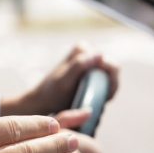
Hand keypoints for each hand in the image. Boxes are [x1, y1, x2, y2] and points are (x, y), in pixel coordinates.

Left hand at [1, 43, 119, 115]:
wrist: (41, 103)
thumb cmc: (51, 93)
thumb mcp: (63, 81)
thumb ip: (79, 65)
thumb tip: (100, 55)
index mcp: (83, 49)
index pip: (110, 64)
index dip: (110, 83)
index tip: (100, 97)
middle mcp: (88, 53)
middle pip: (112, 71)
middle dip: (109, 88)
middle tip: (97, 102)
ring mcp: (90, 65)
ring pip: (110, 79)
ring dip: (106, 92)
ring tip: (93, 103)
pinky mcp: (90, 76)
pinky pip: (105, 85)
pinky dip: (102, 95)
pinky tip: (92, 102)